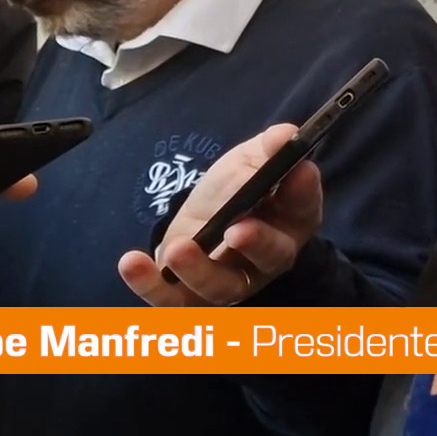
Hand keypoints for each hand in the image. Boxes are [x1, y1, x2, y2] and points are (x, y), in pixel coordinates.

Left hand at [118, 124, 323, 306]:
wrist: (202, 216)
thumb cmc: (236, 188)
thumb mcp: (250, 160)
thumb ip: (267, 149)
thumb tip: (286, 134)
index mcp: (291, 220)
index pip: (305, 208)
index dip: (303, 193)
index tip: (299, 172)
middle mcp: (268, 258)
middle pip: (271, 257)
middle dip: (257, 244)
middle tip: (238, 229)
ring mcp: (231, 282)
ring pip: (222, 287)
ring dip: (199, 271)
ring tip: (178, 247)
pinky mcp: (191, 297)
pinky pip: (172, 300)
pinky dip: (149, 284)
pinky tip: (131, 261)